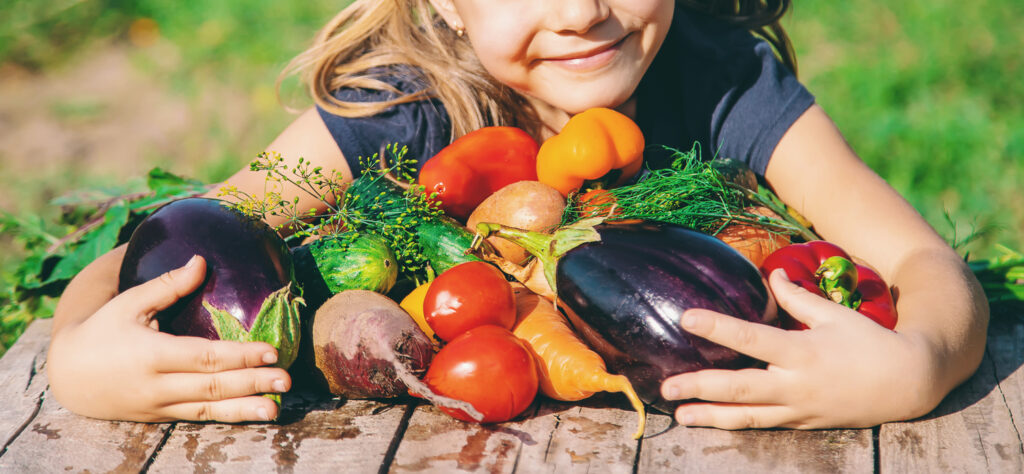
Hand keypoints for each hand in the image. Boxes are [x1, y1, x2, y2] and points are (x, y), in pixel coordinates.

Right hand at [47, 255, 291, 422]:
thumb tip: (202, 260)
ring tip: (277, 408)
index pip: (205, 357)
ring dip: (245, 410)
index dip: (240, 356)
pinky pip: (198, 418)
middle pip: (213, 386)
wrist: (68, 376)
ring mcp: (159, 406)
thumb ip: (168, 285)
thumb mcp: (130, 303)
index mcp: (151, 354)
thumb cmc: (103, 330)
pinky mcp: (161, 417)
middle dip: (252, 383)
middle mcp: (157, 385)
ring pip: (208, 410)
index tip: (271, 351)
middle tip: (287, 380)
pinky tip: (254, 413)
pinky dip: (227, 416)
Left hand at [660, 269, 942, 428]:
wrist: (910, 383)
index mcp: (802, 351)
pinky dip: (737, 423)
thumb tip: (771, 274)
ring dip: (711, 416)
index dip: (716, 328)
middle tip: (667, 386)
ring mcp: (799, 408)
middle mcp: (796, 384)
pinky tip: (712, 420)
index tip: (685, 317)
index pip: (749, 338)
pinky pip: (764, 424)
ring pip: (747, 416)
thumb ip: (798, 297)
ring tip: (680, 415)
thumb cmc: (871, 342)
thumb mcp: (835, 314)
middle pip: (739, 388)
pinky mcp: (804, 423)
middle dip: (700, 387)